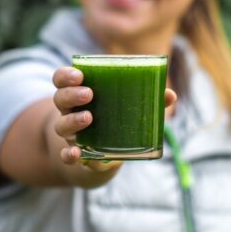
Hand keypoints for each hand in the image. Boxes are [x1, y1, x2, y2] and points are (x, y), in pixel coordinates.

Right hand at [51, 66, 175, 170]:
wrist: (103, 156)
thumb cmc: (114, 121)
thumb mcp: (128, 109)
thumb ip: (148, 100)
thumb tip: (170, 95)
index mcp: (79, 94)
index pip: (61, 79)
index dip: (65, 75)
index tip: (79, 74)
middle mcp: (69, 112)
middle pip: (60, 99)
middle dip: (72, 95)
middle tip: (89, 94)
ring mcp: (70, 134)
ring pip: (62, 126)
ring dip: (73, 121)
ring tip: (89, 118)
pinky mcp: (76, 154)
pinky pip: (65, 155)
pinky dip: (68, 154)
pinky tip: (76, 153)